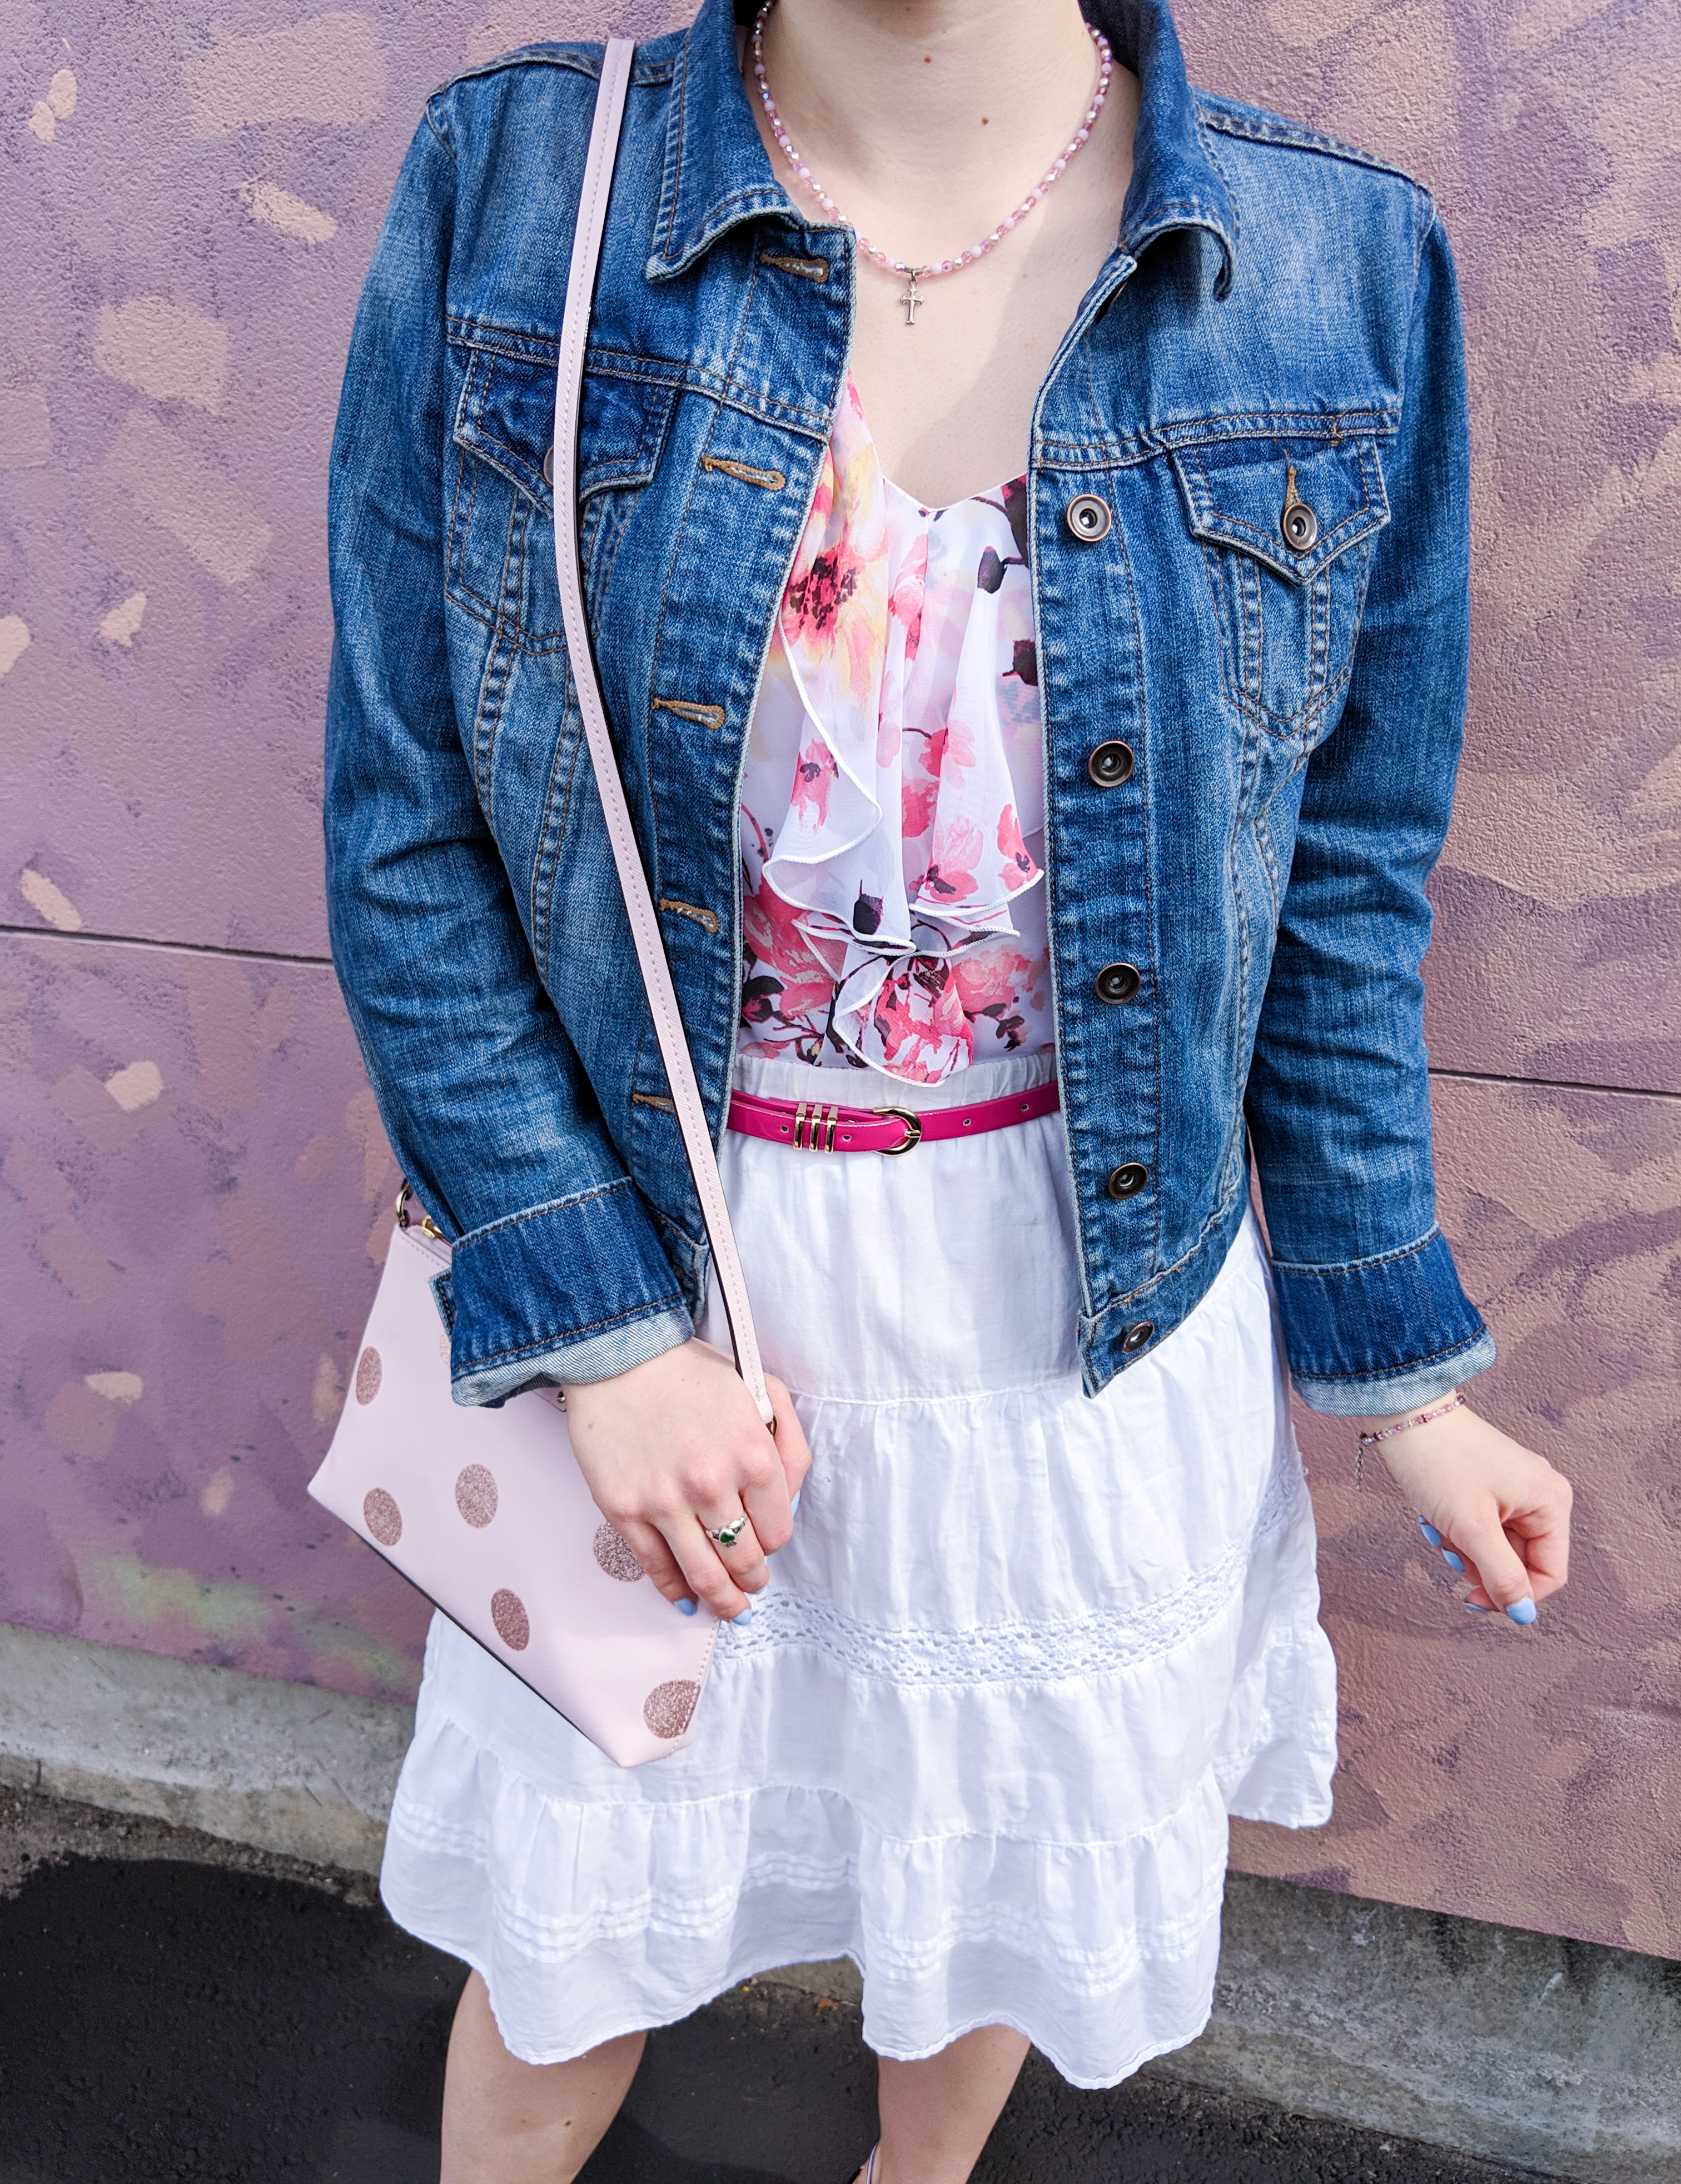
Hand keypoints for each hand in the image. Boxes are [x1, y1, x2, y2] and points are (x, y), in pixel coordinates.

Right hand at [562, 1338, 810, 1621]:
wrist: (618, 1353)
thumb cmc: (688, 1371)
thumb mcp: (759, 1391)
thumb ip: (787, 1442)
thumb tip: (787, 1499)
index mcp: (753, 1454)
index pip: (777, 1531)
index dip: (771, 1540)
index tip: (764, 1541)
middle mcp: (712, 1483)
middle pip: (745, 1561)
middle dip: (752, 1580)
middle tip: (751, 1585)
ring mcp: (665, 1500)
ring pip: (704, 1576)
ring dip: (722, 1601)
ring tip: (728, 1608)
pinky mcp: (624, 1509)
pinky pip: (656, 1568)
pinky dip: (674, 1590)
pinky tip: (685, 1597)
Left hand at [1364, 1395, 1571, 1624]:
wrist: (1404, 1414)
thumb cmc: (1440, 1462)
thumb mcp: (1472, 1529)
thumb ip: (1502, 1576)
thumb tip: (1524, 1615)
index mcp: (1551, 1502)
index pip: (1549, 1574)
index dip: (1513, 1595)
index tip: (1471, 1598)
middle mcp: (1541, 1495)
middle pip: (1519, 1562)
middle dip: (1478, 1564)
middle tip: (1449, 1547)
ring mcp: (1514, 1490)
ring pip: (1494, 1548)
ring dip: (1462, 1548)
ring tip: (1438, 1526)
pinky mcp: (1488, 1487)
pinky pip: (1479, 1529)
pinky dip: (1455, 1531)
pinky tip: (1434, 1515)